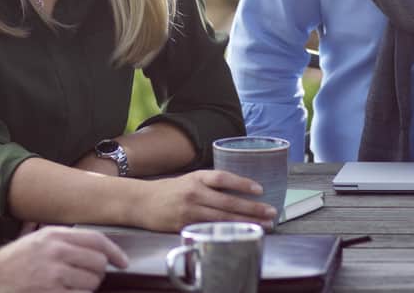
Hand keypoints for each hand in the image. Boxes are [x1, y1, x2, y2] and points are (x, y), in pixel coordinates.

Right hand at [0, 226, 127, 292]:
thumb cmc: (14, 262)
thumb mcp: (38, 240)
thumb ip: (65, 241)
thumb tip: (99, 249)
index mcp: (54, 235)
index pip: (97, 240)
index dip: (115, 252)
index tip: (122, 262)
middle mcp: (55, 252)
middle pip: (99, 263)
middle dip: (96, 273)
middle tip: (83, 277)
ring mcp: (53, 275)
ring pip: (92, 283)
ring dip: (86, 288)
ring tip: (68, 287)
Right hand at [135, 169, 277, 231]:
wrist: (142, 202)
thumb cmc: (169, 191)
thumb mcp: (190, 180)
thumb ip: (210, 184)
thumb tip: (239, 190)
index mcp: (197, 178)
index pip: (223, 178)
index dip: (242, 183)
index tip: (260, 189)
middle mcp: (194, 193)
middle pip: (228, 202)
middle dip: (253, 208)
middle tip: (271, 212)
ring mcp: (190, 211)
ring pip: (223, 218)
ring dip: (246, 222)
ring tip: (264, 225)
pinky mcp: (185, 226)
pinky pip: (211, 230)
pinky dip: (228, 232)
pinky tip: (241, 234)